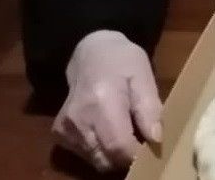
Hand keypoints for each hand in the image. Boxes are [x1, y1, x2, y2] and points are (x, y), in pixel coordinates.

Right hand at [53, 30, 162, 171]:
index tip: (151, 149)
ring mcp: (65, 127)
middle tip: (140, 141)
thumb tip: (156, 139)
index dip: (137, 155)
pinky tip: (108, 131)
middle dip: (127, 157)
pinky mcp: (59, 132)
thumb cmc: (122, 61)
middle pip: (106, 159)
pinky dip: (100, 150)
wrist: (90, 53)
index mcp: (102, 101)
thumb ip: (150, 108)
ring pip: (96, 160)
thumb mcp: (144, 77)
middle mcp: (78, 119)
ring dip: (114, 155)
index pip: (118, 146)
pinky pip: (85, 155)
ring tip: (126, 133)